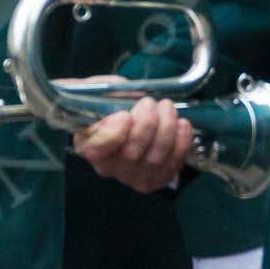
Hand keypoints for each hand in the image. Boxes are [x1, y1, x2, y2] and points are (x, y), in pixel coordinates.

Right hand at [72, 97, 191, 192]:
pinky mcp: (156, 179)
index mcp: (88, 143)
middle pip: (131, 153)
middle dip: (146, 124)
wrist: (121, 120)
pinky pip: (173, 165)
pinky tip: (181, 124)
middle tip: (150, 102)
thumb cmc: (106, 103)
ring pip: (154, 159)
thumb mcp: (98, 89)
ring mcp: (133, 176)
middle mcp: (108, 166)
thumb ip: (107, 89)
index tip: (124, 114)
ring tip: (167, 106)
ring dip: (166, 128)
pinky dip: (181, 142)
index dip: (113, 134)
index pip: (97, 148)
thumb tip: (132, 93)